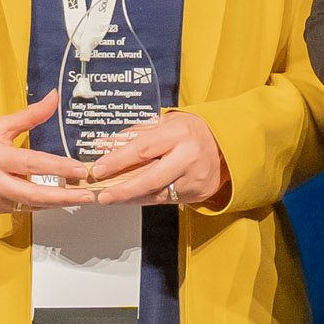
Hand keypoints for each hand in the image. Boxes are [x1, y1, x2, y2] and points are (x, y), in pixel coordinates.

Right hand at [0, 90, 81, 216]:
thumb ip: (30, 115)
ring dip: (58, 203)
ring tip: (81, 198)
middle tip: (89, 195)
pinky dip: (43, 205)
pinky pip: (24, 209)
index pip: (33, 163)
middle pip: (35, 193)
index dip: (59, 167)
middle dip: (65, 196)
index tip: (81, 170)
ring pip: (32, 205)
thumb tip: (53, 97)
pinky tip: (59, 200)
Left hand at [82, 108, 226, 208]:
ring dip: (132, 197)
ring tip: (113, 197)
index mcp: (178, 133)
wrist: (225, 145)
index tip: (98, 169)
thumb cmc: (191, 132)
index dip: (117, 161)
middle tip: (103, 195)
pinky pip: (167, 199)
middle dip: (123, 189)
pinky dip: (148, 199)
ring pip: (158, 193)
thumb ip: (134, 134)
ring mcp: (195, 177)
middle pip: (150, 178)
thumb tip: (104, 145)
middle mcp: (189, 156)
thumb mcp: (164, 124)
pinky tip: (134, 197)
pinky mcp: (198, 192)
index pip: (142, 149)